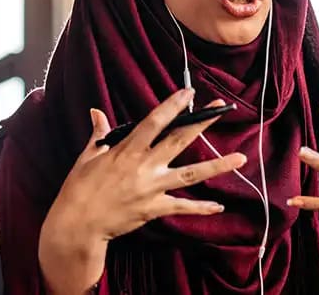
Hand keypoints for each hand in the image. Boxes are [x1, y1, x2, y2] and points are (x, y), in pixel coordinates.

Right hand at [38, 89, 245, 293]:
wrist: (77, 225)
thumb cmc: (79, 188)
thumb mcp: (87, 157)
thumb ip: (99, 133)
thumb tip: (96, 112)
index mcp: (127, 150)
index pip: (155, 121)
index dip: (173, 106)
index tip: (189, 93)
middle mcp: (144, 166)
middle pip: (180, 140)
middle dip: (203, 122)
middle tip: (222, 108)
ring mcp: (152, 188)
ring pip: (191, 174)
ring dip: (217, 166)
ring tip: (241, 158)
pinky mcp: (154, 208)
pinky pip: (182, 207)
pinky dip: (201, 208)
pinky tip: (219, 206)